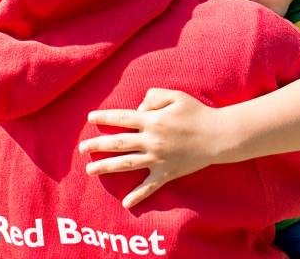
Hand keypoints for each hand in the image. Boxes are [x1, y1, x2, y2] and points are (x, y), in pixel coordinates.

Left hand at [80, 88, 225, 208]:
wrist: (218, 136)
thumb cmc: (197, 113)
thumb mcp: (176, 96)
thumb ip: (153, 96)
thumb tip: (138, 108)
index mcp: (152, 120)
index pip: (122, 118)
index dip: (104, 117)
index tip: (90, 118)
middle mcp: (151, 140)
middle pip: (118, 143)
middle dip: (97, 145)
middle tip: (81, 148)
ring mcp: (158, 158)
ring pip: (127, 164)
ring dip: (107, 167)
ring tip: (90, 169)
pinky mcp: (167, 172)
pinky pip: (150, 186)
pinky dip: (138, 195)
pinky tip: (126, 203)